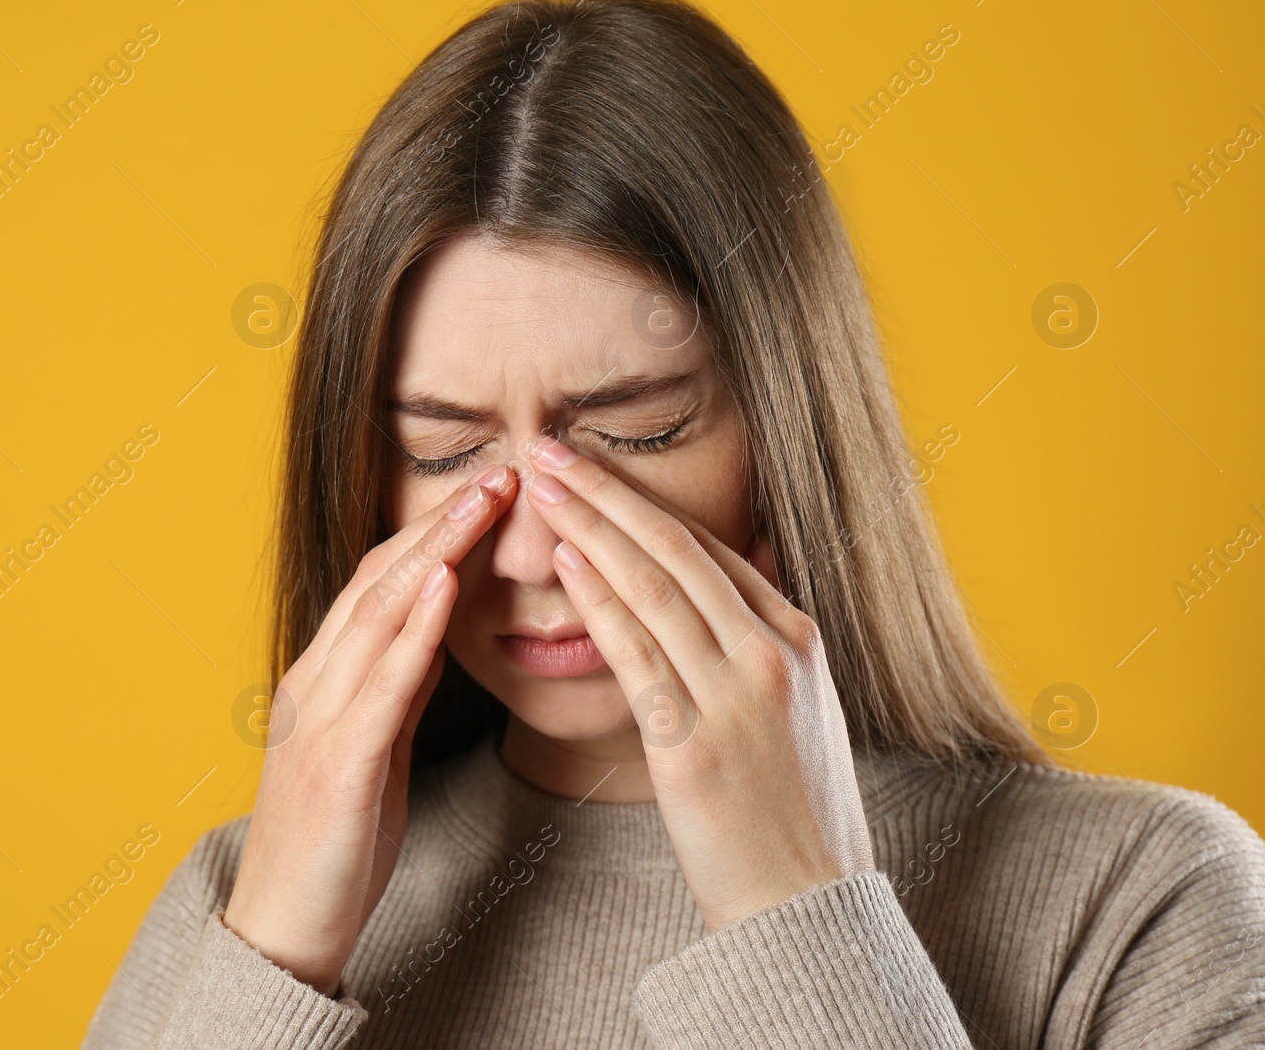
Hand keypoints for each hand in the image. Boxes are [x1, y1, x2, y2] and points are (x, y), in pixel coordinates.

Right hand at [221, 464, 517, 995]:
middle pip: (380, 581)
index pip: (383, 585)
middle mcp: (316, 685)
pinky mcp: (338, 765)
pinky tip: (443, 587)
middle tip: (500, 472)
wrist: (283, 929)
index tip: (489, 491)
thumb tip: (437, 629)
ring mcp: (320, 721)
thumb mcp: (377, 752)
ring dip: (433, 552)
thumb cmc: (334, 845)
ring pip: (376, 613)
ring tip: (481, 503)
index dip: (434, 532)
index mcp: (326, 681)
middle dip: (441, 522)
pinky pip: (380, 685)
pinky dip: (412, 630)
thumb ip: (398, 688)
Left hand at [523, 435, 873, 929]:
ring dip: (590, 527)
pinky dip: (599, 600)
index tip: (596, 468)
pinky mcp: (694, 744)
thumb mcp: (799, 710)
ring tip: (543, 483)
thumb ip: (761, 644)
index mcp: (796, 640)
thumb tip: (738, 582)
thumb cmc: (791, 811)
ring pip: (654, 588)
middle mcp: (771, 654)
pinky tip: (565, 562)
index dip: (644, 502)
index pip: (710, 551)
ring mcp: (736, 696)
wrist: (805, 902)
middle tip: (554, 447)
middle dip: (608, 492)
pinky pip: (638, 654)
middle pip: (677, 551)